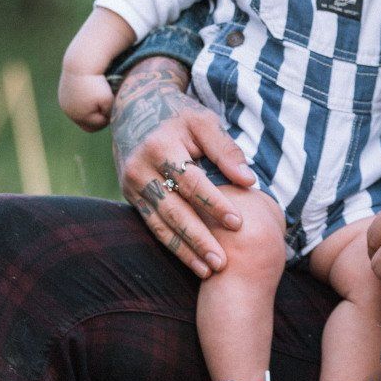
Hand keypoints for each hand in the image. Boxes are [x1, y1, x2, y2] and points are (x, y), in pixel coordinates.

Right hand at [59, 70, 115, 131]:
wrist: (80, 63)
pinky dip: (82, 101)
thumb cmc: (96, 82)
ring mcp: (64, 103)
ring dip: (89, 109)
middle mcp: (69, 112)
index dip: (106, 119)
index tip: (112, 110)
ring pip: (79, 113)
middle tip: (106, 108)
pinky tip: (89, 93)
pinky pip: (74, 103)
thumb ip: (109, 112)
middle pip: (86, 122)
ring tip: (98, 98)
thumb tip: (108, 118)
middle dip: (96, 117)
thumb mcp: (108, 99)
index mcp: (79, 116)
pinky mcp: (62, 94)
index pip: (96, 125)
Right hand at [112, 58, 259, 277]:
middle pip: (173, 210)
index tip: (238, 223)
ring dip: (186, 251)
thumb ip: (226, 151)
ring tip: (210, 271)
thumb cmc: (180, 116)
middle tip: (223, 262)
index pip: (191, 182)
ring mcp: (132, 185)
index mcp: (161, 146)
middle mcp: (141, 168)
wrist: (136, 109)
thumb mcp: (203, 122)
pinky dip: (173, 246)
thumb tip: (249, 182)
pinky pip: (153, 226)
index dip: (214, 203)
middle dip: (199, 238)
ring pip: (161, 224)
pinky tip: (193, 262)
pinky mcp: (131, 197)